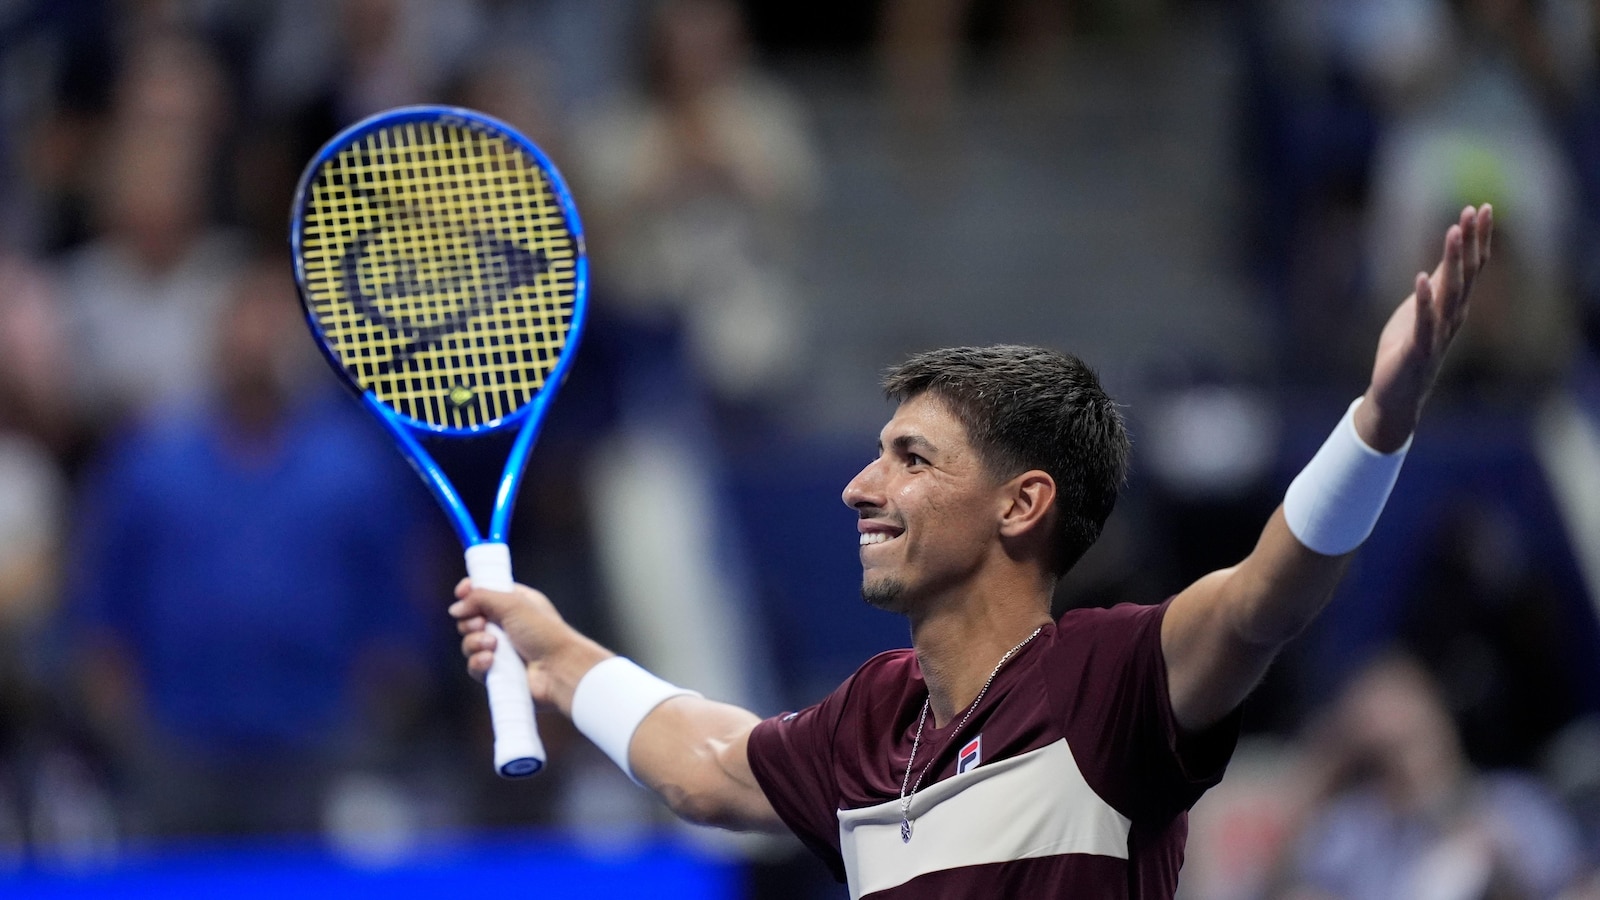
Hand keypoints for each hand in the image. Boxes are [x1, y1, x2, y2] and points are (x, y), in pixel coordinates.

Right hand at [449, 579, 611, 714]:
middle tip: (482, 624)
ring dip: (475, 642)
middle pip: (470, 618)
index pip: (484, 593)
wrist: (559, 669)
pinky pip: (474, 665)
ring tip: (493, 645)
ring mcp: (501, 650)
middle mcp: (507, 625)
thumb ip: (481, 598)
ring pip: (469, 643)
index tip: (462, 592)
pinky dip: (479, 662)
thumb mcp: (513, 603)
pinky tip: (491, 661)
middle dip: (471, 621)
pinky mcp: (497, 672)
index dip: (470, 592)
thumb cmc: (545, 632)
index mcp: (514, 603)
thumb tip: (456, 608)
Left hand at [1357, 204, 1492, 451]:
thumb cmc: (1406, 351)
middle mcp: (1452, 317)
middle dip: (1470, 241)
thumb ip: (1435, 289)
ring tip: (1452, 231)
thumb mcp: (1419, 311)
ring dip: (1451, 261)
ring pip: (1449, 292)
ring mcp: (1436, 333)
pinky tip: (1422, 278)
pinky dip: (1424, 300)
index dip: (1477, 238)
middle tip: (1475, 209)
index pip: (1471, 266)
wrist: (1395, 396)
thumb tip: (1442, 263)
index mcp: (1453, 306)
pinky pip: (1422, 321)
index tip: (1482, 207)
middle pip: (1466, 273)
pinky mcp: (1416, 349)